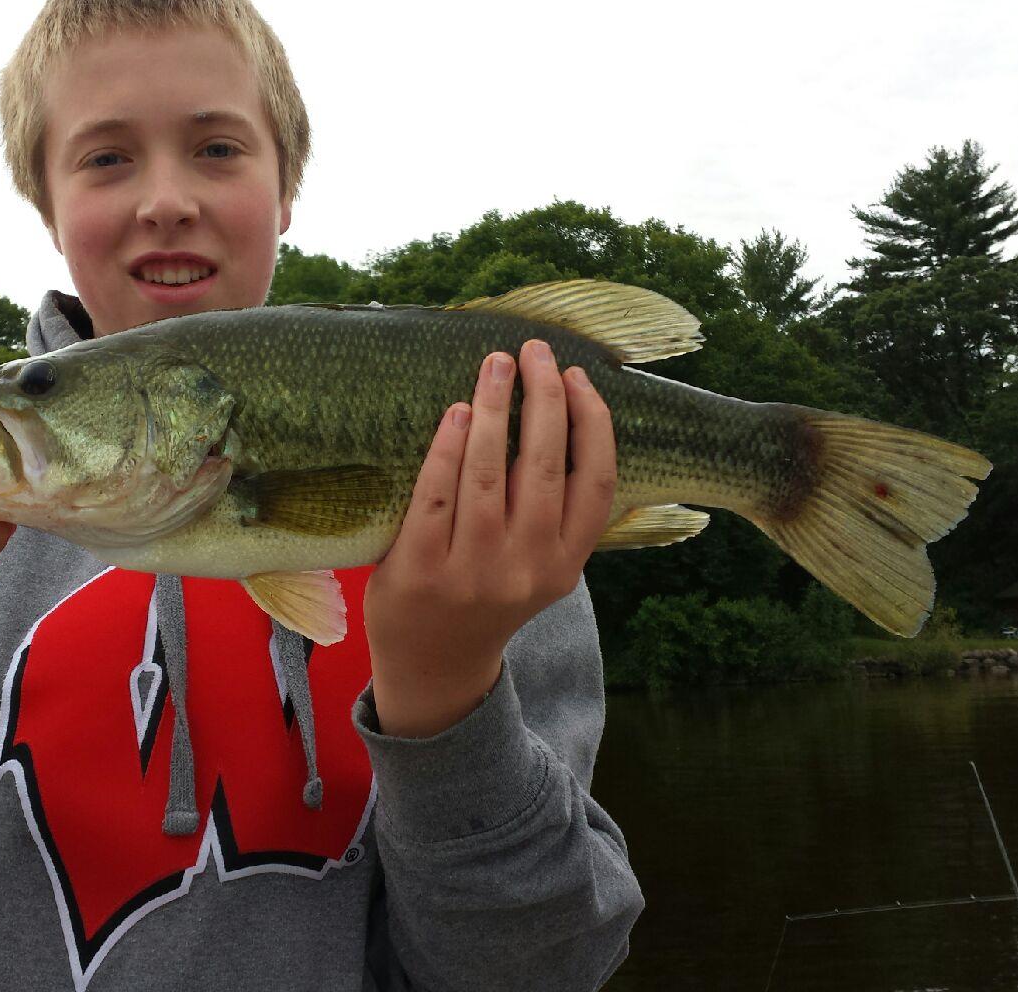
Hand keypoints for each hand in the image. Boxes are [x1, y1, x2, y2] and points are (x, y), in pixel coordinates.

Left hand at [364, 340, 616, 736]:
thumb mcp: (539, 568)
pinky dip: (448, 448)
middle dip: (544, 399)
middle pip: (547, 468)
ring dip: (496, 409)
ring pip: (490, 475)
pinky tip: (458, 411)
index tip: (580, 378)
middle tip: (536, 350)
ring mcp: (472, 571)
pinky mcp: (421, 570)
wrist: (433, 666)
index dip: (594, 425)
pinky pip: (436, 494)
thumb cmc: (488, 597)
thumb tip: (563, 415)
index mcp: (564, 565)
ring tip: (496, 364)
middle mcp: (526, 569)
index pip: (597, 485)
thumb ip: (555, 514)